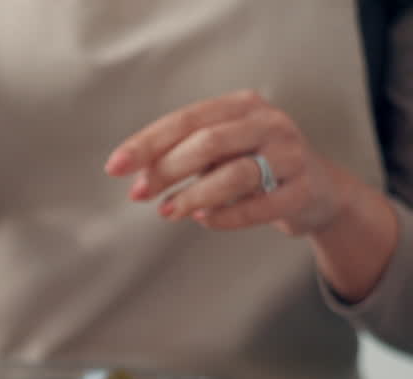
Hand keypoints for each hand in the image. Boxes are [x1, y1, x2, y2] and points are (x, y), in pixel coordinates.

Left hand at [106, 89, 397, 302]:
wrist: (317, 190)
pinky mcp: (303, 190)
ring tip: (167, 211)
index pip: (186, 120)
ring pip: (235, 174)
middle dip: (167, 169)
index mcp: (242, 106)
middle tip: (139, 194)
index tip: (114, 166)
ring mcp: (291, 155)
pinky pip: (259, 206)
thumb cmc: (254, 166)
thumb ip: (179, 157)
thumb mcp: (217, 152)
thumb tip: (137, 180)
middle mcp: (269, 123)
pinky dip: (225, 216)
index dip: (147, 143)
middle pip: (208, 142)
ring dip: (193, 196)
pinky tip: (204, 220)